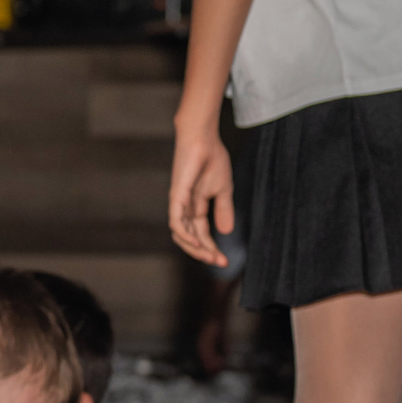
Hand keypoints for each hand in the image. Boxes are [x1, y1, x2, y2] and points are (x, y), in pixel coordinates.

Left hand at [168, 124, 235, 265]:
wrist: (204, 140)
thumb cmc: (212, 161)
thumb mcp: (223, 190)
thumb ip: (224, 210)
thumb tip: (226, 232)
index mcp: (195, 209)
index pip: (201, 234)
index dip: (212, 249)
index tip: (225, 261)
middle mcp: (184, 209)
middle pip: (190, 238)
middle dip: (204, 252)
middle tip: (219, 262)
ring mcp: (179, 203)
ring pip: (180, 233)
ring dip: (194, 247)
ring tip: (209, 255)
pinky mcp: (176, 195)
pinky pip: (175, 219)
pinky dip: (183, 232)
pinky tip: (195, 241)